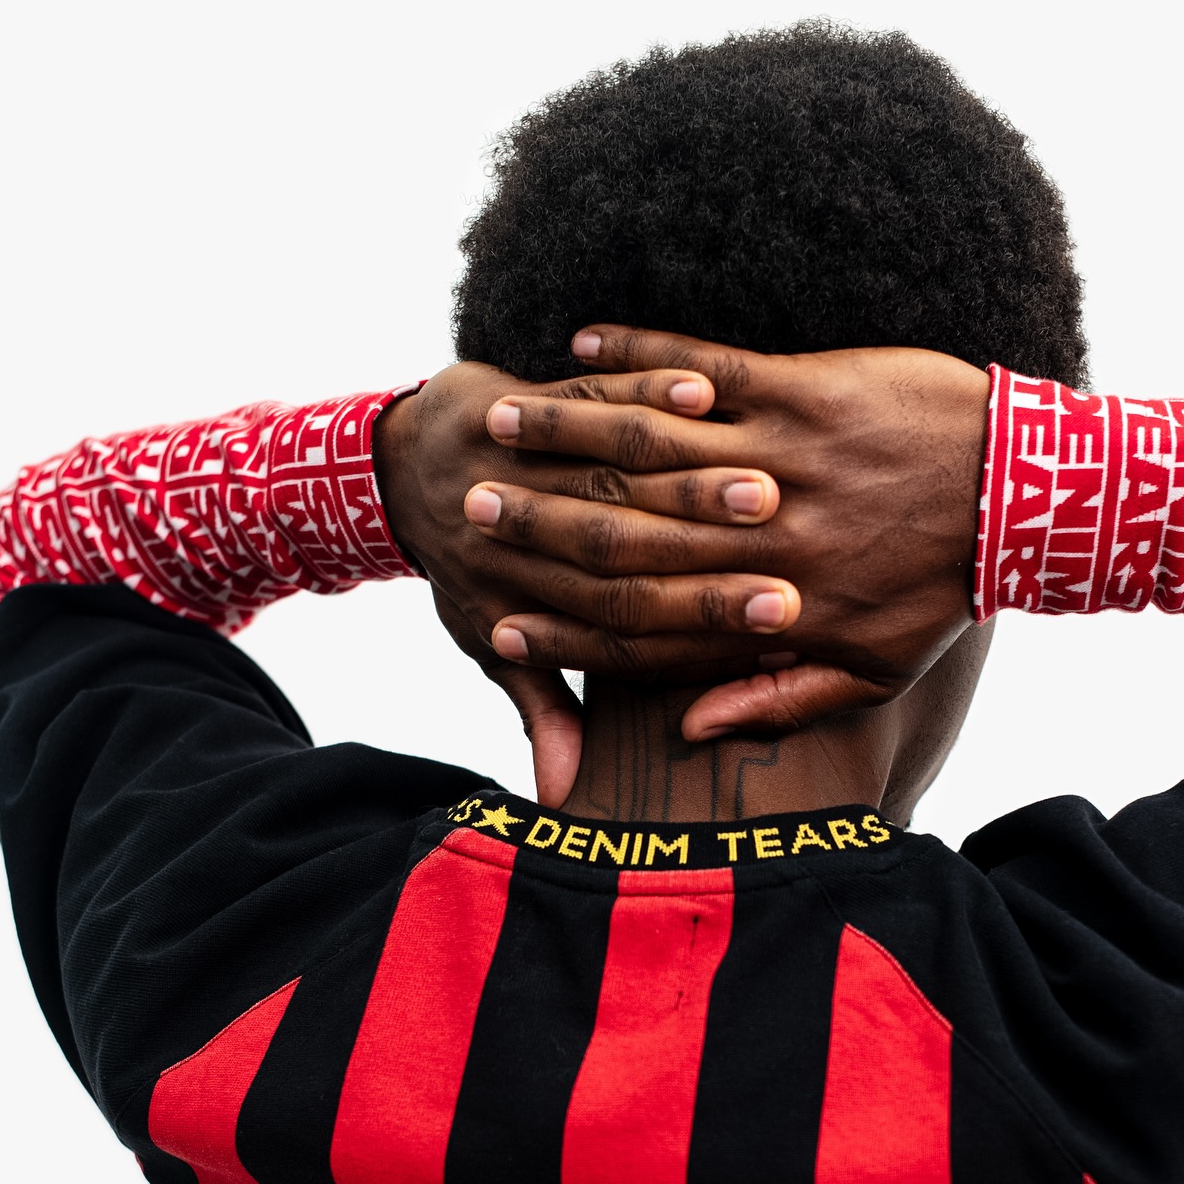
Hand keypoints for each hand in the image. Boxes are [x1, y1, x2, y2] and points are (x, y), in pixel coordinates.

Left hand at [373, 361, 792, 799]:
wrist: (396, 469)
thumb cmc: (468, 569)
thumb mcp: (489, 645)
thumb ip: (543, 709)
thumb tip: (561, 796)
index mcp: (517, 601)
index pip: (621, 627)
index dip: (698, 630)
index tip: (781, 626)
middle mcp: (517, 538)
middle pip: (623, 549)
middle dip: (709, 555)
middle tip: (787, 563)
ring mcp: (511, 466)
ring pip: (609, 471)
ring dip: (689, 474)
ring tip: (763, 481)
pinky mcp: (509, 403)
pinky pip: (582, 395)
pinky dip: (642, 388)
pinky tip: (703, 393)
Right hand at [469, 328, 991, 740]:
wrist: (1026, 497)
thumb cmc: (946, 591)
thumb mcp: (875, 675)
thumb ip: (778, 701)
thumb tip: (692, 733)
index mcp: (775, 613)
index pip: (648, 629)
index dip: (569, 629)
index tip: (504, 624)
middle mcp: (765, 539)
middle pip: (630, 537)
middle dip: (540, 525)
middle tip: (472, 513)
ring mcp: (783, 457)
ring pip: (652, 449)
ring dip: (569, 430)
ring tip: (501, 423)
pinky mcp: (805, 389)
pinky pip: (706, 369)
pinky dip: (641, 355)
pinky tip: (584, 342)